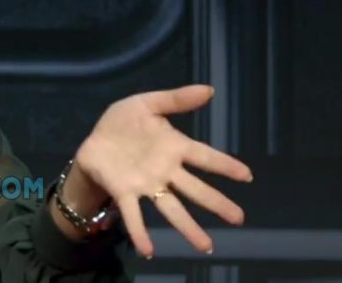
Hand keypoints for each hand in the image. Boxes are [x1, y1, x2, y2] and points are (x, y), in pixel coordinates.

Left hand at [73, 84, 252, 257]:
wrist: (93, 140)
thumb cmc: (123, 124)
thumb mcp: (147, 104)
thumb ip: (176, 99)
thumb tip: (209, 89)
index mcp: (174, 148)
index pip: (205, 157)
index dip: (225, 165)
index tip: (247, 175)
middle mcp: (165, 171)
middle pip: (195, 189)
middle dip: (217, 203)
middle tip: (239, 219)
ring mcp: (146, 184)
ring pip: (171, 208)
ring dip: (188, 228)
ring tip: (206, 246)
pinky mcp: (124, 192)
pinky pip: (134, 215)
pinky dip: (141, 233)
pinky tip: (149, 250)